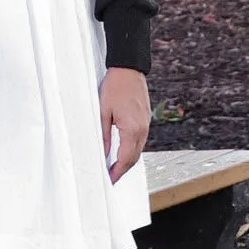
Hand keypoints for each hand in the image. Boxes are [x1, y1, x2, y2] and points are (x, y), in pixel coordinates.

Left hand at [100, 67, 150, 183]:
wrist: (128, 69)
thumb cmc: (115, 86)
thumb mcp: (103, 112)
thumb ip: (104, 135)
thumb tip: (103, 152)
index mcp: (132, 129)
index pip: (126, 159)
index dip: (117, 172)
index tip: (110, 179)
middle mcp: (142, 129)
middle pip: (134, 158)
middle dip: (123, 170)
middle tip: (111, 177)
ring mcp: (146, 124)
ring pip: (138, 150)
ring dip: (127, 160)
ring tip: (114, 167)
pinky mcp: (145, 119)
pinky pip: (140, 140)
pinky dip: (132, 149)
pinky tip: (122, 151)